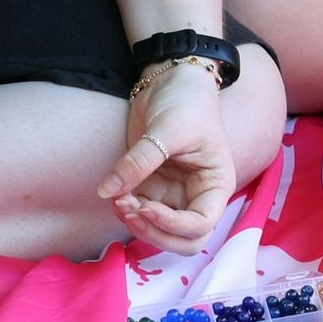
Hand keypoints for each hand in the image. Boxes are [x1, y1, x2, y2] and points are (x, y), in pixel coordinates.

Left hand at [101, 60, 232, 247]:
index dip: (173, 225)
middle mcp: (195, 196)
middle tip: (130, 212)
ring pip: (156, 230)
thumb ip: (139, 162)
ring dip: (135, 223)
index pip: (201, 225)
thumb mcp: (167, 130)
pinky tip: (113, 192)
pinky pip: (136, 212)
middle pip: (182, 241)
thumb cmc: (186, 103)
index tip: (145, 207)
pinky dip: (123, 209)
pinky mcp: (150, 186)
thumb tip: (108, 192)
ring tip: (117, 198)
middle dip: (154, 234)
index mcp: (214, 186)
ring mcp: (171, 194)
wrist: (171, 80)